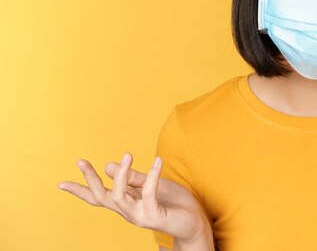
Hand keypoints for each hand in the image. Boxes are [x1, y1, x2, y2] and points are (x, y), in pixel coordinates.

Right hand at [58, 153, 212, 244]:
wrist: (195, 222)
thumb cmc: (175, 203)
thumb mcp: (152, 185)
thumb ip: (133, 178)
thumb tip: (108, 165)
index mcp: (126, 203)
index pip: (99, 197)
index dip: (80, 190)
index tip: (60, 183)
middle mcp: (128, 211)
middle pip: (102, 197)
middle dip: (89, 180)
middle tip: (81, 161)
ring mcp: (140, 215)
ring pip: (119, 196)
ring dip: (120, 175)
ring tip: (127, 154)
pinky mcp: (154, 216)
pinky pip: (148, 194)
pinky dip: (152, 176)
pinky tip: (158, 161)